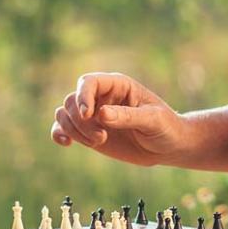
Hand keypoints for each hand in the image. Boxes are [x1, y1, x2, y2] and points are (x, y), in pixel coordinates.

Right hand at [51, 72, 188, 166]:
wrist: (168, 146)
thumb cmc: (166, 127)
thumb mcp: (153, 120)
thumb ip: (128, 116)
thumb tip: (101, 114)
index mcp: (117, 86)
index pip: (88, 82)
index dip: (83, 96)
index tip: (89, 115)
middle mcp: (101, 97)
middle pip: (72, 100)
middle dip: (80, 121)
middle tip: (102, 138)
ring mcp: (93, 115)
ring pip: (64, 113)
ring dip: (73, 130)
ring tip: (99, 142)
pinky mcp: (88, 132)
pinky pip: (63, 128)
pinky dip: (59, 134)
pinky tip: (66, 144)